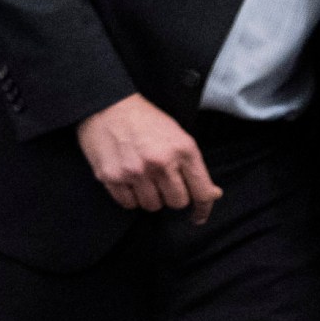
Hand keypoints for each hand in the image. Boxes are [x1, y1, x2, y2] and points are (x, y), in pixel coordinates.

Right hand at [75, 93, 220, 222]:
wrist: (106, 104)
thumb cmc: (144, 120)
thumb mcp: (177, 135)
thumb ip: (194, 166)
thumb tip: (213, 194)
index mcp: (183, 150)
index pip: (202, 192)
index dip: (203, 208)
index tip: (198, 216)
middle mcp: (161, 162)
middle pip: (177, 202)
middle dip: (171, 196)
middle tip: (161, 182)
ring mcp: (135, 171)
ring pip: (152, 206)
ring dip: (149, 197)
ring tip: (142, 178)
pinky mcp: (112, 176)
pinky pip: (128, 204)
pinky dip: (130, 197)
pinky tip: (127, 180)